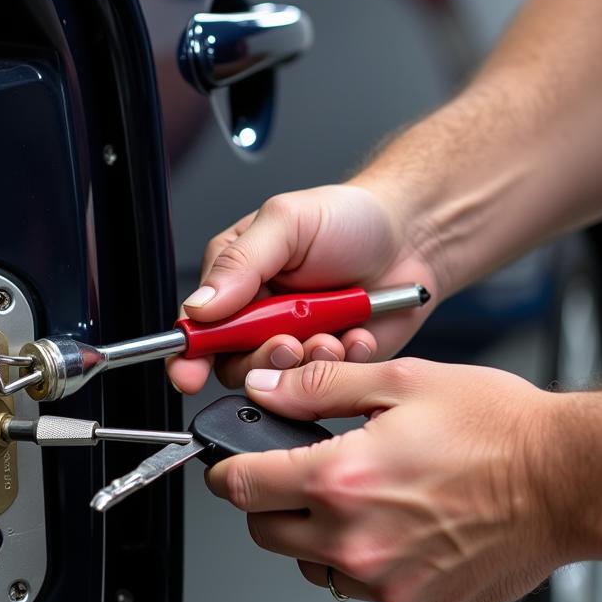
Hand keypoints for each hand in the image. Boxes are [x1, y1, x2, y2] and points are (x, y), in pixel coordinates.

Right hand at [168, 184, 438, 393]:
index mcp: (235, 279)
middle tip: (288, 342)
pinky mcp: (329, 362)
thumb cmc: (348, 218)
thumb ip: (240, 263)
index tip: (191, 372)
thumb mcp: (286, 222)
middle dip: (261, 359)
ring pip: (278, 379)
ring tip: (332, 334)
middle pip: (233, 363)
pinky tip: (357, 335)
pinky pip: (324, 383)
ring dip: (305, 362)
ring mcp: (294, 341)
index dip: (189, 354)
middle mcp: (259, 316)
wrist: (412, 237)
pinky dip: (342, 363)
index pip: (197, 325)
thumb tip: (200, 305)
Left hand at [204, 358, 569, 601]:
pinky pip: (369, 589)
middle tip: (298, 475)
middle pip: (267, 534)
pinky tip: (404, 528)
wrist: (570, 479)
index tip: (232, 466)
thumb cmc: (499, 428)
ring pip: (314, 567)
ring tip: (361, 499)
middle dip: (268, 503)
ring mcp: (389, 583)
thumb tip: (267, 388)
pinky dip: (371, 562)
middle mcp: (358, 542)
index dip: (229, 471)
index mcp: (343, 481)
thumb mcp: (402, 383)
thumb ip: (321, 387)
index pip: (245, 487)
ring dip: (317, 536)